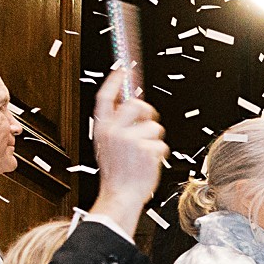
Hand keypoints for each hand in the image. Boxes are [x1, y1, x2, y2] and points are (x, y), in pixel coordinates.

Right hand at [86, 74, 168, 230]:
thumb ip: (116, 125)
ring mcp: (130, 140)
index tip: (123, 68)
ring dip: (155, 138)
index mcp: (102, 128)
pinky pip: (161, 143)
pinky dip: (160, 153)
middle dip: (147, 112)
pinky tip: (149, 163)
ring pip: (154, 126)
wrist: (120, 195)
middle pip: (136, 104)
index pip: (105, 97)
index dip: (114, 80)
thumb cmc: (117, 172)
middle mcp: (114, 131)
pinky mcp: (146, 149)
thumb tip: (132, 104)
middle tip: (148, 123)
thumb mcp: (107, 144)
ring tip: (144, 153)